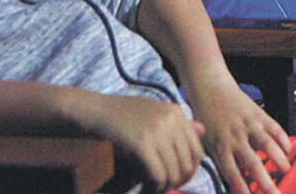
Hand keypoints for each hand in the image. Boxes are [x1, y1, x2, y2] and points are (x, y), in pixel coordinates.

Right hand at [78, 92, 205, 191]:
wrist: (93, 110)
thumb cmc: (121, 115)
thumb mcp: (152, 113)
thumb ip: (177, 123)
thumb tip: (201, 130)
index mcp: (175, 111)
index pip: (198, 149)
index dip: (190, 170)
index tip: (178, 180)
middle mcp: (170, 118)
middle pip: (188, 163)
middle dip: (179, 182)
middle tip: (165, 188)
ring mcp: (156, 130)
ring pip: (173, 172)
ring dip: (165, 187)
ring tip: (154, 189)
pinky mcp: (142, 143)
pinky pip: (158, 174)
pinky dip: (154, 187)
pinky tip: (147, 188)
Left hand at [184, 75, 291, 193]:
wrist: (207, 85)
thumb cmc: (204, 116)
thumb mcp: (205, 140)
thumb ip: (219, 160)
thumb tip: (233, 180)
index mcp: (219, 146)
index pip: (232, 173)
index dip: (241, 187)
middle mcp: (234, 137)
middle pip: (253, 164)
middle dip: (266, 182)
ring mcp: (247, 125)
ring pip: (267, 145)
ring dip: (279, 159)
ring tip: (286, 170)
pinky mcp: (257, 113)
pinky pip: (275, 128)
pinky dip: (283, 140)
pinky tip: (287, 150)